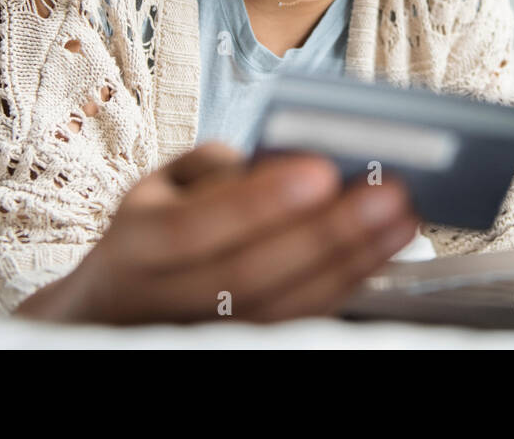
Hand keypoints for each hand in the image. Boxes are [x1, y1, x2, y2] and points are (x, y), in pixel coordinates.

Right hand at [14, 142, 419, 324]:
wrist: (113, 312)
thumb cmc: (154, 230)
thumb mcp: (163, 186)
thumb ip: (219, 168)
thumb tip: (288, 161)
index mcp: (132, 248)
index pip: (191, 230)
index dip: (256, 203)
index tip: (320, 169)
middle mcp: (161, 303)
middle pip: (249, 277)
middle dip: (326, 234)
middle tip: (388, 194)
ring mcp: (200, 339)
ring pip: (281, 312)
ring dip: (350, 265)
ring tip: (399, 221)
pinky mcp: (237, 353)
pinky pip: (295, 326)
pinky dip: (342, 290)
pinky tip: (377, 256)